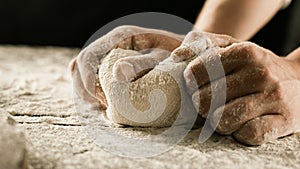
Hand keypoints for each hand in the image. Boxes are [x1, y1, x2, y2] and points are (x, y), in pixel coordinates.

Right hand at [69, 25, 182, 108]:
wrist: (187, 55)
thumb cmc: (176, 55)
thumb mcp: (161, 58)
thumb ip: (141, 64)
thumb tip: (117, 72)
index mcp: (120, 37)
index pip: (89, 55)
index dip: (88, 79)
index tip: (101, 98)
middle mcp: (111, 44)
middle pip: (81, 64)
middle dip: (85, 87)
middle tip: (103, 105)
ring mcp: (111, 54)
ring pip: (83, 71)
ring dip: (87, 90)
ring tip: (102, 105)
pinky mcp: (113, 65)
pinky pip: (94, 77)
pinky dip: (94, 90)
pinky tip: (106, 101)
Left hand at [174, 31, 299, 144]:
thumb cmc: (257, 66)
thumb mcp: (234, 47)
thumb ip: (205, 45)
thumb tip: (177, 56)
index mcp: (245, 52)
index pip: (197, 72)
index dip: (191, 82)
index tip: (194, 85)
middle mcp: (261, 73)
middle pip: (206, 101)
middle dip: (203, 104)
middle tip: (210, 101)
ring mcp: (274, 98)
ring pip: (223, 121)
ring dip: (219, 121)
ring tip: (226, 112)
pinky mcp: (284, 121)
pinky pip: (247, 135)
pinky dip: (240, 133)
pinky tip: (243, 123)